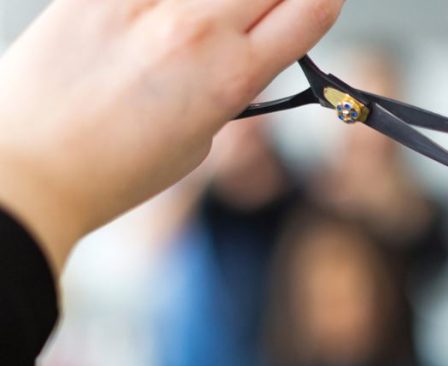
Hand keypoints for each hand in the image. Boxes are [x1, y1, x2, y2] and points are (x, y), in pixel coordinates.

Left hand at [0, 0, 344, 273]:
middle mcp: (194, 29)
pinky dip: (160, 3)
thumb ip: (226, 86)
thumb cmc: (112, 170)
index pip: (311, 9)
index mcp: (231, 77)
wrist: (30, 169)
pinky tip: (150, 21)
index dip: (322, 1)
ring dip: (215, 2)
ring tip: (196, 25)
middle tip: (253, 12)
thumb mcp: (200, 141)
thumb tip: (234, 46)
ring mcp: (142, 2)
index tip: (317, 1)